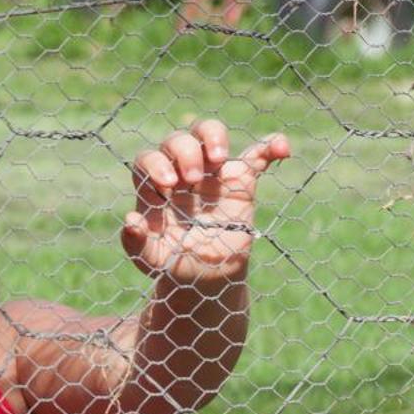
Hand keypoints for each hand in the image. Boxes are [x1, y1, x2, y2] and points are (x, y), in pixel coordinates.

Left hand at [121, 120, 290, 287]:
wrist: (206, 278)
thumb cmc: (173, 264)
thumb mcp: (152, 260)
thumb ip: (136, 244)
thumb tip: (130, 221)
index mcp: (155, 188)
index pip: (148, 160)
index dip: (156, 164)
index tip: (168, 186)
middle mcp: (180, 173)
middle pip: (178, 140)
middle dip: (184, 152)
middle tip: (193, 180)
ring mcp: (212, 174)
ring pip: (209, 134)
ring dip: (213, 137)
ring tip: (218, 159)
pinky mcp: (240, 181)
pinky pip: (257, 155)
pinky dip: (271, 146)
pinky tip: (282, 148)